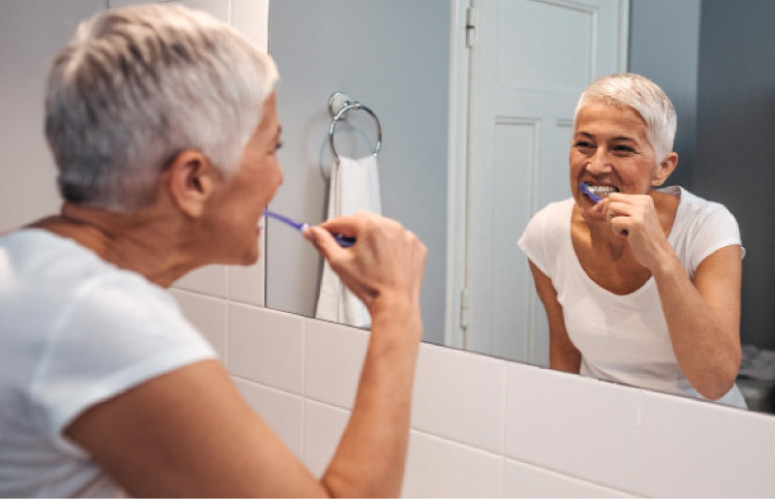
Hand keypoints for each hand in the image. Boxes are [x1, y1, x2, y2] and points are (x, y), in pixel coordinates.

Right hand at [303, 212, 426, 313]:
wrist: (396, 305)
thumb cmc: (372, 288)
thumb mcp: (339, 263)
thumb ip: (323, 243)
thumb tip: (312, 232)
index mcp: (372, 226)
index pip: (342, 221)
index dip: (328, 228)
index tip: (322, 232)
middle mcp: (392, 227)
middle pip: (363, 221)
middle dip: (352, 233)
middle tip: (347, 251)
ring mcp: (407, 236)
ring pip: (382, 230)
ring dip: (373, 239)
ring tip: (369, 262)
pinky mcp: (416, 247)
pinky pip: (398, 240)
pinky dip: (391, 247)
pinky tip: (385, 263)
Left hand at [598, 193, 673, 269]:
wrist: (659, 254)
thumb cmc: (644, 237)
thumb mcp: (636, 218)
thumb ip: (622, 209)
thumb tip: (599, 204)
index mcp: (644, 199)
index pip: (616, 195)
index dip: (605, 205)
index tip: (598, 212)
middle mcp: (643, 202)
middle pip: (611, 198)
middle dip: (606, 212)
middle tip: (614, 224)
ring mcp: (640, 211)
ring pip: (611, 209)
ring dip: (612, 222)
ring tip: (623, 230)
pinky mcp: (635, 222)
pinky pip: (613, 222)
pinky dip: (616, 231)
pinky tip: (628, 236)